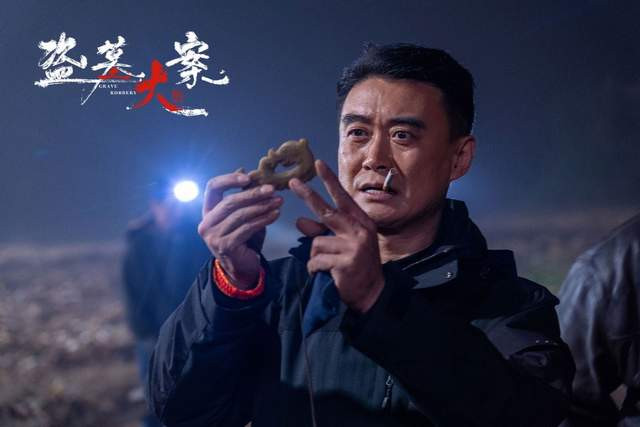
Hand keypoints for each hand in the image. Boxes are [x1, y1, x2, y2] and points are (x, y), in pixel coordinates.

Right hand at [198, 170, 282, 288]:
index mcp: (208, 211)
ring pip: (240, 215)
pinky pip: (247, 228)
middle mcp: (206, 223)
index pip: (212, 187)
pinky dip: (263, 220)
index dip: (229, 179)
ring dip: (262, 207)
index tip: (248, 177)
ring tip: (278, 202)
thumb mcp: (241, 215)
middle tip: (272, 189)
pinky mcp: (225, 246)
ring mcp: (214, 236)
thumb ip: (242, 198)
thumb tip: (246, 172)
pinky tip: (275, 215)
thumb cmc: (243, 238)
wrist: (241, 268)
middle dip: (253, 194)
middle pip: (229, 201)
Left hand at [290, 160, 383, 313]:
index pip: (342, 198)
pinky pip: (317, 260)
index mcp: (361, 222)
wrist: (371, 293)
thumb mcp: (341, 245)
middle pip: (326, 210)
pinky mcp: (347, 261)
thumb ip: (322, 231)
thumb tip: (299, 221)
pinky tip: (324, 274)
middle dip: (308, 196)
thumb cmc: (355, 266)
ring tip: (327, 266)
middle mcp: (359, 230)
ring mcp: (354, 245)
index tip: (318, 164)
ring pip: (317, 242)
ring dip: (316, 257)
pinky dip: (315, 269)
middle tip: (292, 182)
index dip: (330, 181)